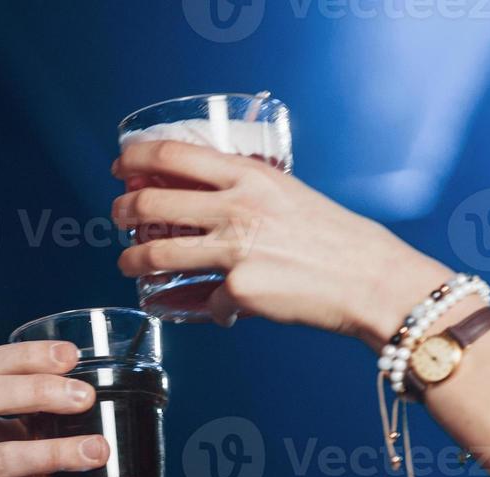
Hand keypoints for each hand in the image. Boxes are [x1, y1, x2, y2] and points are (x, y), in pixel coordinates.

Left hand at [113, 141, 451, 347]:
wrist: (371, 280)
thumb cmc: (338, 240)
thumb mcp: (289, 195)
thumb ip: (249, 194)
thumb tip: (211, 201)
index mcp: (250, 176)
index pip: (173, 155)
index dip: (136, 159)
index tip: (121, 166)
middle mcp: (236, 208)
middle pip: (151, 203)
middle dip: (123, 210)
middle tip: (117, 216)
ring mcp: (234, 251)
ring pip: (157, 254)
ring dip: (133, 261)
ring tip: (128, 264)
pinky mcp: (238, 291)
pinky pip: (204, 301)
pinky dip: (206, 307)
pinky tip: (215, 308)